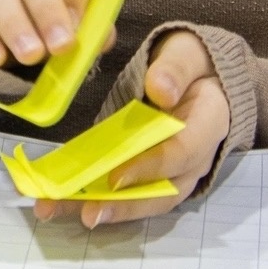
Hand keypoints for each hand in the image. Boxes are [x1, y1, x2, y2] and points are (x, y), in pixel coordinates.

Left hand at [35, 28, 230, 228]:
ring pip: (144, 199)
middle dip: (123, 207)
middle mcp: (195, 159)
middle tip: (87, 214)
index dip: (149, 167)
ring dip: (103, 208)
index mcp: (208, 125)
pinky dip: (98, 197)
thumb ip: (175, 69)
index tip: (115, 177)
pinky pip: (130, 192)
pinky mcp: (153, 173)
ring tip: (59, 210)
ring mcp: (175, 171)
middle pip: (163, 193)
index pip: (181, 154)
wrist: (201, 76)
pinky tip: (63, 200)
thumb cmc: (194, 64)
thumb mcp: (187, 54)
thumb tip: (161, 90)